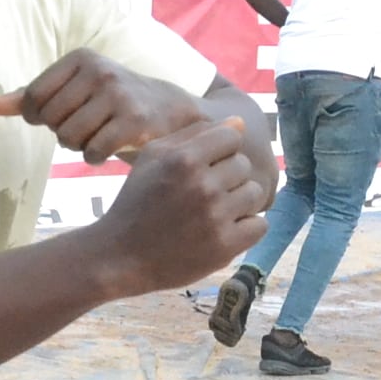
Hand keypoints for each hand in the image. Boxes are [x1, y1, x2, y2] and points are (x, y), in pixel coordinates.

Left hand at [0, 51, 215, 165]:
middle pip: (51, 121)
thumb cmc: (113, 100)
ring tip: (98, 135)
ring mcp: (118, 95)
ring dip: (79, 146)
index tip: (60, 116)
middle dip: (63, 132)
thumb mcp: (74, 89)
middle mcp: (99, 71)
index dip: (40, 117)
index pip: (33, 98)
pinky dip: (95, 157)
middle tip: (86, 127)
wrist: (173, 111)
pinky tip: (109, 148)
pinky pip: (92, 153)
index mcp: (80, 58)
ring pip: (69, 138)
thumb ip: (33, 96)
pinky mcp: (134, 122)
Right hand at [90, 118, 271, 291]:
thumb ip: (194, 134)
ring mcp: (215, 217)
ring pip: (255, 193)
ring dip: (239, 201)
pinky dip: (246, 227)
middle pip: (244, 165)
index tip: (206, 165)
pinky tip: (224, 229)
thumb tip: (239, 123)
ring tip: (214, 211)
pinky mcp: (224, 246)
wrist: (120, 256)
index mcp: (183, 159)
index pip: (232, 137)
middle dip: (228, 176)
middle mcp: (202, 186)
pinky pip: (260, 224)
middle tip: (204, 194)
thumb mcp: (152, 157)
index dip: (221, 149)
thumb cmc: (137, 201)